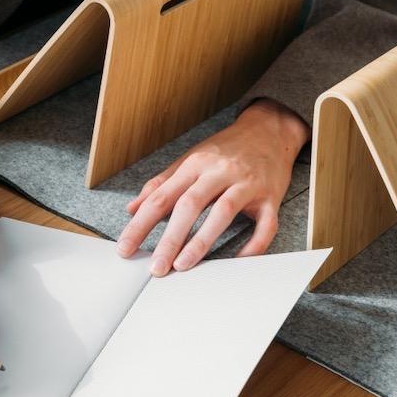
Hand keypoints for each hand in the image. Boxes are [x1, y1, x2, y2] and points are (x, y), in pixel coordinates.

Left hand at [116, 99, 309, 275]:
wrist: (269, 130)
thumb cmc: (227, 149)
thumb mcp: (190, 159)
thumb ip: (161, 184)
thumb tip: (132, 209)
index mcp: (195, 164)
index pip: (161, 197)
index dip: (141, 224)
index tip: (126, 248)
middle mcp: (219, 171)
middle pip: (190, 205)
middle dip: (170, 238)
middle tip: (156, 266)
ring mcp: (246, 183)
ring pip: (223, 212)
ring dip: (201, 241)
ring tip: (184, 265)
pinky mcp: (270, 196)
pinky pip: (265, 224)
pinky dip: (253, 245)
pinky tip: (237, 260)